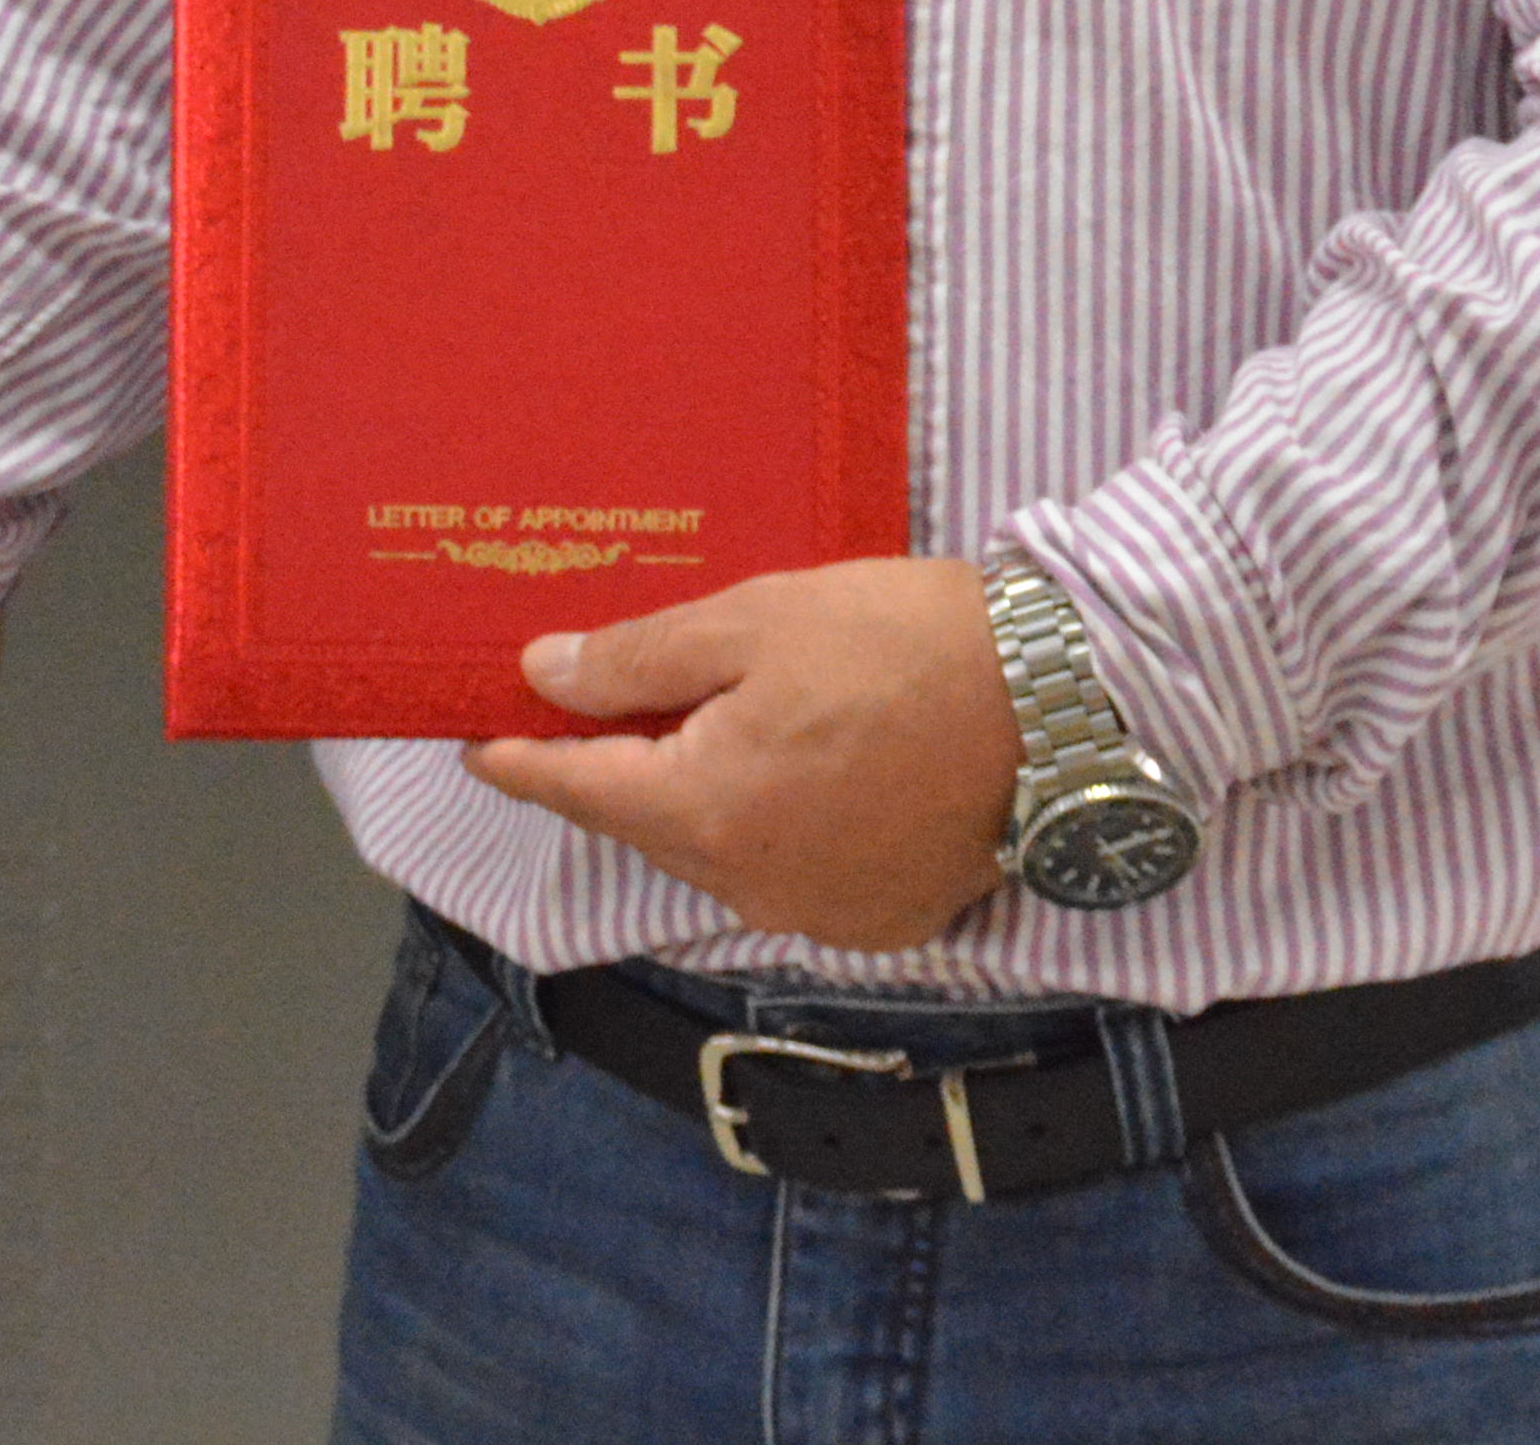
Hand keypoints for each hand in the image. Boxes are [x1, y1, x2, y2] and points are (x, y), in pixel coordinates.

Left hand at [456, 554, 1017, 951]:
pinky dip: (777, 827)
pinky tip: (804, 768)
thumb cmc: (903, 642)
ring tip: (717, 722)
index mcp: (706, 812)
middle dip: (619, 767)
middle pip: (648, 823)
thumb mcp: (754, 621)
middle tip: (600, 702)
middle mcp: (752, 886)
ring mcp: (821, 913)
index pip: (577, 789)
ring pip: (719, 852)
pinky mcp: (883, 918)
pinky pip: (792, 875)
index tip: (478, 741)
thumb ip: (638, 661)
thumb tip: (543, 677)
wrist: (1061, 699)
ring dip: (702, 796)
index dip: (521, 759)